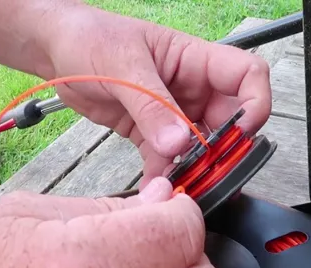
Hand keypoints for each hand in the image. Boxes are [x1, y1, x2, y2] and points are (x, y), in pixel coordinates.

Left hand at [40, 4, 271, 185]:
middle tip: (211, 172)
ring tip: (182, 186)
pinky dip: (164, 175)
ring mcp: (171, 112)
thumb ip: (151, 105)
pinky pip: (167, 159)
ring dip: (195, 168)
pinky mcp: (149, 132)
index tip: (241, 133)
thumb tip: (179, 141)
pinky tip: (154, 186)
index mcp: (194, 60)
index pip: (247, 76)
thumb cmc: (90, 37)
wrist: (55, 49)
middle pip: (229, 121)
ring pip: (200, 146)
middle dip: (225, 149)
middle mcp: (190, 88)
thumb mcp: (122, 65)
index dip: (255, 104)